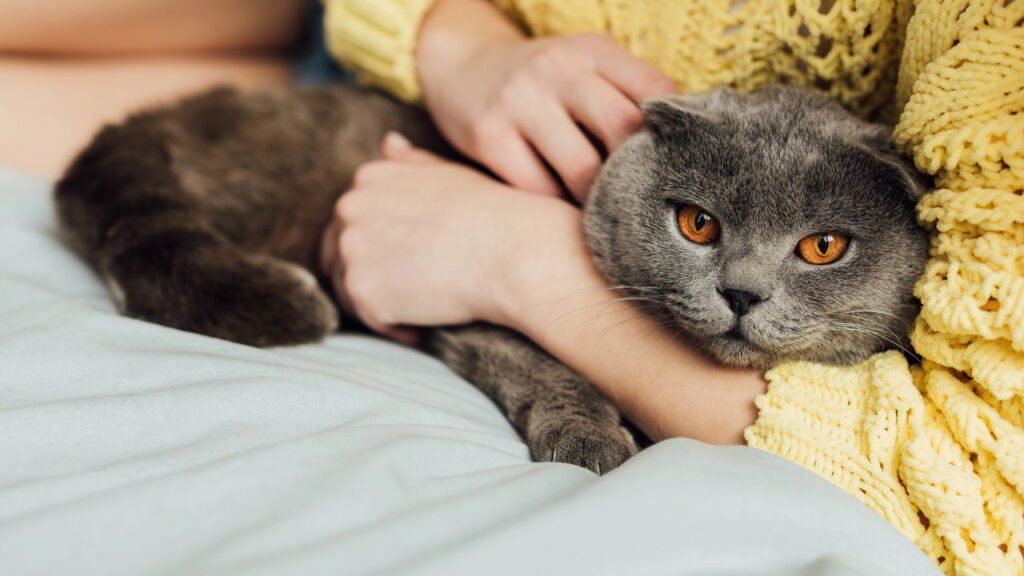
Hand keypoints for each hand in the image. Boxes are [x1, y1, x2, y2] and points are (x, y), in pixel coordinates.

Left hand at [320, 133, 585, 338]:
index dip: (381, 248)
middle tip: (421, 290)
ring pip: (350, 292)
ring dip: (384, 303)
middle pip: (339, 257)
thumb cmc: (496, 215)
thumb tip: (388, 142)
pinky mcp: (362, 289)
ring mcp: (352, 248)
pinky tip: (430, 322)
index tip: (417, 262)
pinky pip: (370, 321)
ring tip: (429, 304)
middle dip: (374, 276)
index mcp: (369, 177)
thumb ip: (410, 163)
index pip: (350, 223)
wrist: (516, 251)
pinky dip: (398, 329)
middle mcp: (349, 206)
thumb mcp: (448, 174)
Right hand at [416, 0, 674, 200]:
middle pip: (623, 128)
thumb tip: (686, 154)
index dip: (675, 137)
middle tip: (650, 204)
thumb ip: (630, 96)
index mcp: (596, 50)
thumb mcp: (587, 68)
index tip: (684, 172)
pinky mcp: (489, 136)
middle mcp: (559, 69)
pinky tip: (565, 211)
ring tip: (611, 217)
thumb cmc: (543, 82)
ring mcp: (520, 102)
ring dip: (601, 201)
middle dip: (641, 172)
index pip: (656, 93)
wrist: (460, 65)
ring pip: (582, 169)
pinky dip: (557, 207)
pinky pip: (537, 189)